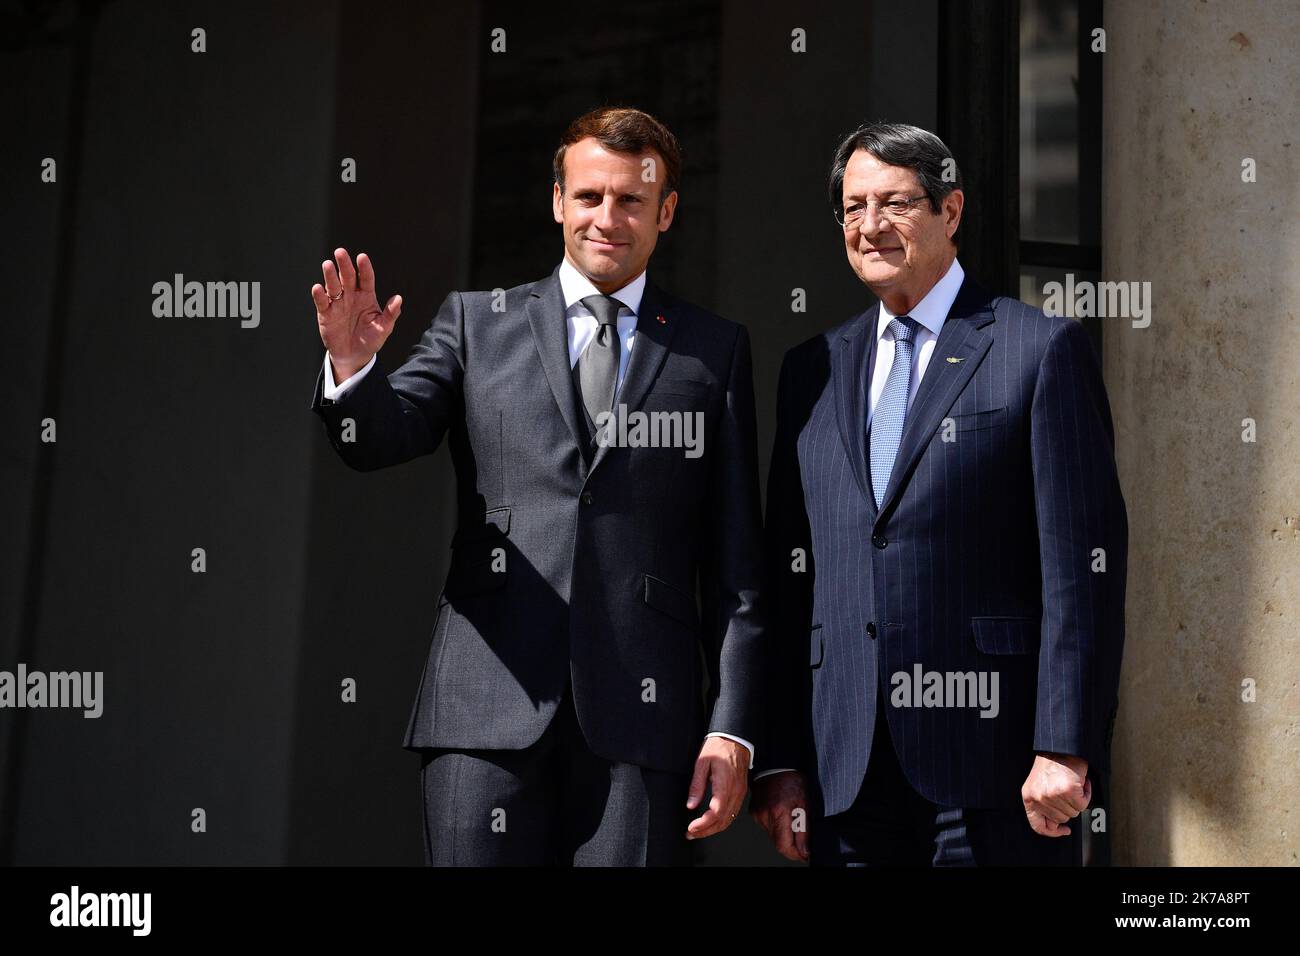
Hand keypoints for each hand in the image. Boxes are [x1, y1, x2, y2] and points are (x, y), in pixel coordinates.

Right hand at [311, 247, 401, 379]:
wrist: (354, 356)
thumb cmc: (370, 340)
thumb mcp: (384, 328)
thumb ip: (391, 314)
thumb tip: (398, 298)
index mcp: (366, 296)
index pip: (366, 279)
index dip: (364, 268)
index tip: (362, 257)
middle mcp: (351, 296)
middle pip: (347, 277)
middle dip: (344, 265)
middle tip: (340, 252)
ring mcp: (338, 303)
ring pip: (333, 286)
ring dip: (330, 276)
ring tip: (327, 265)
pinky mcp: (325, 313)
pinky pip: (322, 302)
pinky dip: (319, 295)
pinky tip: (318, 288)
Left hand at [684, 737, 748, 839]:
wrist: (735, 738)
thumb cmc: (719, 747)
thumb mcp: (702, 763)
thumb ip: (696, 785)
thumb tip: (691, 805)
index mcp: (725, 784)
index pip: (716, 812)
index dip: (703, 824)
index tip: (691, 828)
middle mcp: (735, 792)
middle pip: (723, 821)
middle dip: (706, 831)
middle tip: (691, 834)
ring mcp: (740, 793)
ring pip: (729, 819)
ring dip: (713, 829)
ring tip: (698, 831)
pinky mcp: (740, 792)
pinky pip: (733, 813)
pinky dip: (722, 822)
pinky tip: (711, 823)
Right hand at [749, 771, 808, 860]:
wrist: (776, 765)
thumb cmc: (792, 780)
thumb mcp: (805, 805)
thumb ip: (804, 831)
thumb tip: (804, 852)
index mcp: (779, 813)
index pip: (784, 847)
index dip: (795, 855)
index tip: (804, 855)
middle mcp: (765, 816)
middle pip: (778, 843)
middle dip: (791, 844)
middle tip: (802, 836)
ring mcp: (757, 814)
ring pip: (772, 835)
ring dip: (783, 834)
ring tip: (791, 818)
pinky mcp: (754, 812)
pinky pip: (767, 826)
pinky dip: (776, 825)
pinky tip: (781, 812)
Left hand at [1021, 752, 1089, 836]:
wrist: (1060, 747)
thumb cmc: (1050, 765)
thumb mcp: (1038, 787)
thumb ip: (1042, 806)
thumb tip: (1054, 825)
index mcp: (1029, 798)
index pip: (1038, 826)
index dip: (1053, 832)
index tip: (1064, 830)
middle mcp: (1039, 798)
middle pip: (1061, 819)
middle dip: (1068, 807)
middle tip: (1067, 791)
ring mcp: (1053, 795)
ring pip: (1073, 812)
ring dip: (1077, 799)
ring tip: (1072, 785)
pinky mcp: (1068, 791)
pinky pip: (1083, 803)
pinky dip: (1086, 794)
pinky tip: (1081, 783)